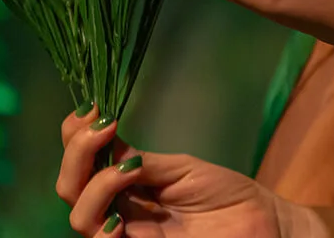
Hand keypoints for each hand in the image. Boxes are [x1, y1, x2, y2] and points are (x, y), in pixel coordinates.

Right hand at [58, 109, 297, 236]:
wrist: (262, 223)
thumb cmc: (226, 195)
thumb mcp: (181, 169)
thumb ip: (142, 161)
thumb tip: (106, 139)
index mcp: (124, 184)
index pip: (82, 162)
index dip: (74, 136)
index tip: (92, 109)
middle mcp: (118, 209)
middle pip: (70, 189)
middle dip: (77, 155)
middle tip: (104, 129)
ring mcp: (128, 234)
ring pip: (81, 219)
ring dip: (96, 187)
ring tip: (128, 169)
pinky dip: (106, 224)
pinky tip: (122, 214)